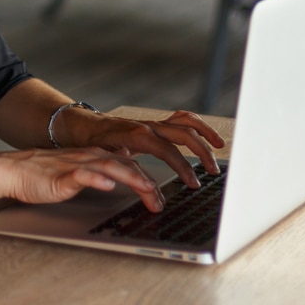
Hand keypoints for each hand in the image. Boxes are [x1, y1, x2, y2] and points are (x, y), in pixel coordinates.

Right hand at [3, 147, 166, 212]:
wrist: (14, 170)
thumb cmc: (43, 175)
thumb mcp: (76, 174)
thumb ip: (96, 175)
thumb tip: (116, 181)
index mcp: (95, 158)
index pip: (130, 167)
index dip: (149, 182)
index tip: (162, 199)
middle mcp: (90, 158)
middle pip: (127, 167)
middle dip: (149, 185)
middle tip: (162, 203)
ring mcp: (77, 165)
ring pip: (111, 168)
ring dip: (133, 180)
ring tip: (149, 193)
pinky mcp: (62, 175)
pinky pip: (82, 175)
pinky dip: (97, 179)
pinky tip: (108, 185)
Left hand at [82, 110, 225, 187]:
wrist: (84, 126)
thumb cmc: (93, 143)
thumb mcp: (104, 158)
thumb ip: (124, 168)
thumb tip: (140, 183)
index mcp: (138, 135)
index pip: (169, 151)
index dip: (184, 167)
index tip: (194, 183)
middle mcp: (149, 126)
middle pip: (184, 134)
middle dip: (202, 153)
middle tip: (211, 173)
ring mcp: (154, 123)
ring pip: (186, 123)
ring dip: (205, 134)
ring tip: (220, 147)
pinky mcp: (156, 124)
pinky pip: (181, 120)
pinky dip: (197, 126)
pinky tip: (208, 137)